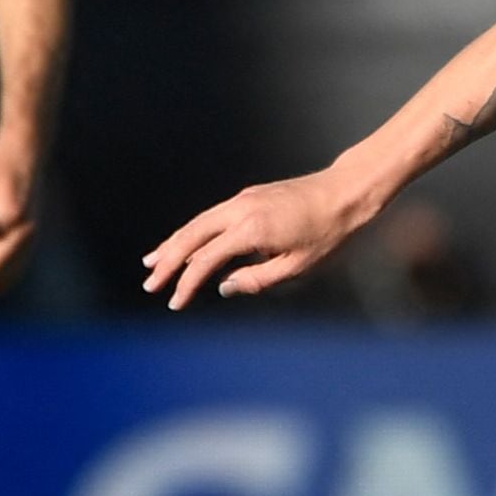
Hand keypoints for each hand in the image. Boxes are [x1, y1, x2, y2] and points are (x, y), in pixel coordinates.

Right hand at [144, 167, 364, 308]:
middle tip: (150, 284)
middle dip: (167, 261)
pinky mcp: (248, 196)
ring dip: (174, 242)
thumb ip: (257, 279)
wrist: (346, 192)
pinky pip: (212, 216)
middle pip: (191, 236)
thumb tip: (223, 287)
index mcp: (251, 230)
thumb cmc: (328, 232)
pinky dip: (194, 231)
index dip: (187, 283)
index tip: (175, 302)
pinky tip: (186, 242)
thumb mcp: (297, 266)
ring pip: (198, 223)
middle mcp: (240, 210)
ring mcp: (242, 200)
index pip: (206, 260)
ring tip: (154, 261)